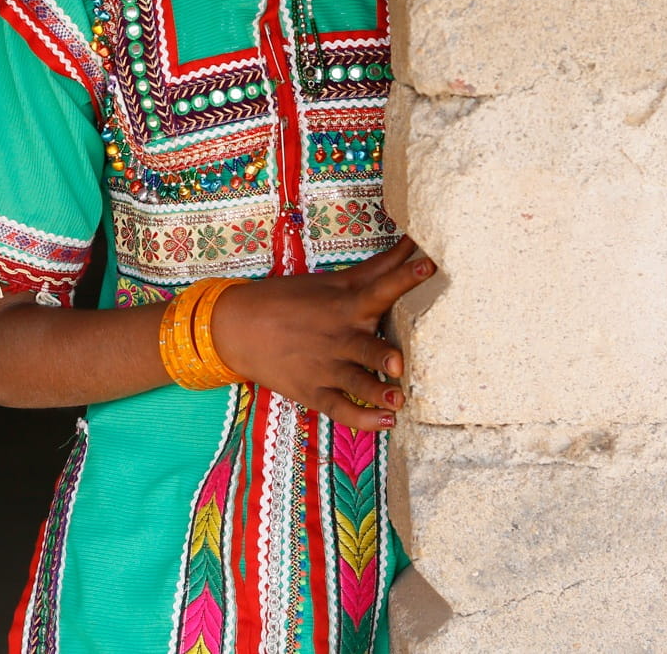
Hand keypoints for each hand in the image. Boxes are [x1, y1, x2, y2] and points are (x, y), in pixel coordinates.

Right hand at [209, 235, 436, 431]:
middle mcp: (338, 337)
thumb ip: (379, 267)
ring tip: (397, 402)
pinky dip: (360, 420)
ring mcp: (324, 368)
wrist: (239, 326)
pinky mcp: (313, 392)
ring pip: (355, 383)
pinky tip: (384, 424)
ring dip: (375, 392)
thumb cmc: (292, 299)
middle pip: (365, 346)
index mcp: (346, 305)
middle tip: (398, 363)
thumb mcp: (334, 281)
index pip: (380, 289)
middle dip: (381, 355)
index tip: (428, 267)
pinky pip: (339, 409)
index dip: (403, 279)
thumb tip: (412, 242)